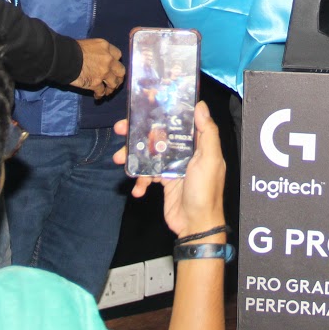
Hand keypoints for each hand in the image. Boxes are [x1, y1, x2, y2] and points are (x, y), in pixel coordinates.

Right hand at [72, 37, 123, 99]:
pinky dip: (100, 95)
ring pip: (114, 83)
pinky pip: (101, 92)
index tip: (114, 66)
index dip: (116, 62)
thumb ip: (98, 51)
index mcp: (106, 47)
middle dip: (119, 77)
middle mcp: (108, 60)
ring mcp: (103, 72)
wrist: (64, 58)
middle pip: (121, 71)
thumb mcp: (89, 44)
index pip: (118, 55)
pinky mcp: (96, 83)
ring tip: (107, 91)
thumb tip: (97, 58)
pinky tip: (97, 96)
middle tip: (116, 81)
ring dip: (111, 88)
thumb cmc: (72, 49)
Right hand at [113, 101, 226, 236]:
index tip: (143, 104)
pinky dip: (139, 181)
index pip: (178, 121)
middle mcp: (185, 152)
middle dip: (138, 132)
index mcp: (197, 144)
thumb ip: (207, 133)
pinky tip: (138, 189)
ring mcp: (172, 166)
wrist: (195, 225)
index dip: (161, 112)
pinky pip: (147, 175)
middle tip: (120, 129)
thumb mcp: (210, 160)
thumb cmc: (205, 192)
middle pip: (158, 135)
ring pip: (148, 154)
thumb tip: (201, 106)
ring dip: (132, 156)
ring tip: (118, 159)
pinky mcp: (163, 181)